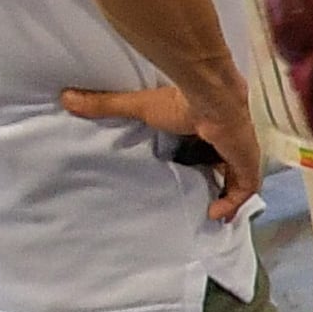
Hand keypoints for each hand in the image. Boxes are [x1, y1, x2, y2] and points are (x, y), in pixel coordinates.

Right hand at [59, 80, 266, 217]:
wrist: (211, 98)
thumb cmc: (179, 102)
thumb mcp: (139, 107)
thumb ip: (106, 105)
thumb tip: (65, 97)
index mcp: (205, 129)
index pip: (207, 149)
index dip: (202, 162)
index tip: (188, 174)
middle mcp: (224, 142)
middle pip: (226, 167)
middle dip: (220, 183)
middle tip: (205, 201)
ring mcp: (239, 153)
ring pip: (239, 180)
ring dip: (227, 196)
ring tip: (210, 213)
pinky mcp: (247, 163)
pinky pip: (245, 189)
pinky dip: (232, 203)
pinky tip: (215, 214)